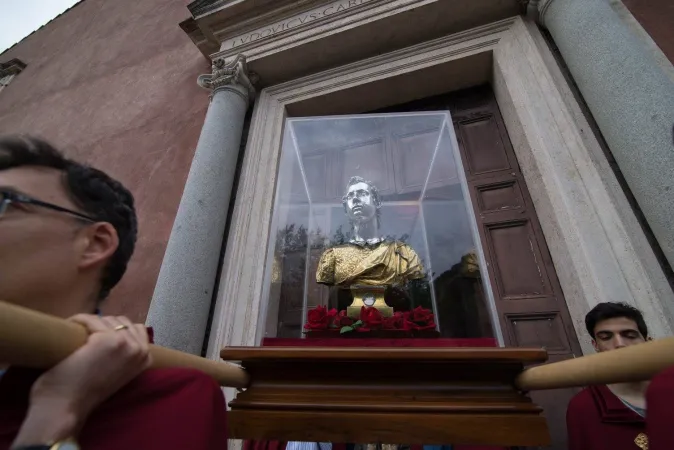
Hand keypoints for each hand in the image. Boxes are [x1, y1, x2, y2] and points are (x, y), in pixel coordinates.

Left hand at [12, 315, 151, 445]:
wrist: (66, 407)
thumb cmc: (88, 393)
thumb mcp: (119, 373)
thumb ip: (125, 355)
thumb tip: (117, 330)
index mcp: (146, 359)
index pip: (137, 329)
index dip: (115, 331)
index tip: (97, 339)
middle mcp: (140, 350)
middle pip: (122, 321)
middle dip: (103, 327)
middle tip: (86, 340)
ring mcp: (125, 343)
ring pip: (106, 319)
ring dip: (90, 325)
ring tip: (78, 338)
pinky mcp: (106, 339)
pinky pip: (90, 319)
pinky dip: (77, 322)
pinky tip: (69, 333)